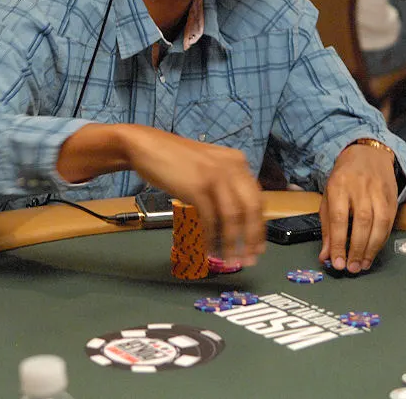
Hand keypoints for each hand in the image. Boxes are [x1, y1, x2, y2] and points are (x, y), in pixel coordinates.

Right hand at [124, 126, 265, 265]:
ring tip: (228, 259)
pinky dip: (210, 237)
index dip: (259, 226)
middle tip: (248, 259)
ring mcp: (215, 176)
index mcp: (237, 162)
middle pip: (251, 209)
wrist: (147, 146)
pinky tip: (208, 248)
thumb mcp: (209, 167)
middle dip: (251, 238)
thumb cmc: (175, 159)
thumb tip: (235, 219)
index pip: (257, 199)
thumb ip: (224, 185)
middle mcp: (232, 167)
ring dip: (231, 243)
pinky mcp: (197, 187)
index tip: (257, 246)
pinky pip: (210, 218)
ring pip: (232, 217)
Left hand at [318, 142, 397, 273]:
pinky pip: (389, 223)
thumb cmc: (344, 179)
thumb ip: (327, 227)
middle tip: (351, 268)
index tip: (337, 262)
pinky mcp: (392, 198)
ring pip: (379, 223)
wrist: (368, 155)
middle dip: (356, 249)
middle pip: (361, 222)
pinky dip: (381, 241)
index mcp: (339, 186)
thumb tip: (326, 256)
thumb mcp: (329, 197)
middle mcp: (360, 188)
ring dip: (371, 249)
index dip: (339, 243)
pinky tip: (373, 253)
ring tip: (362, 265)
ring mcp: (379, 192)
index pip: (338, 218)